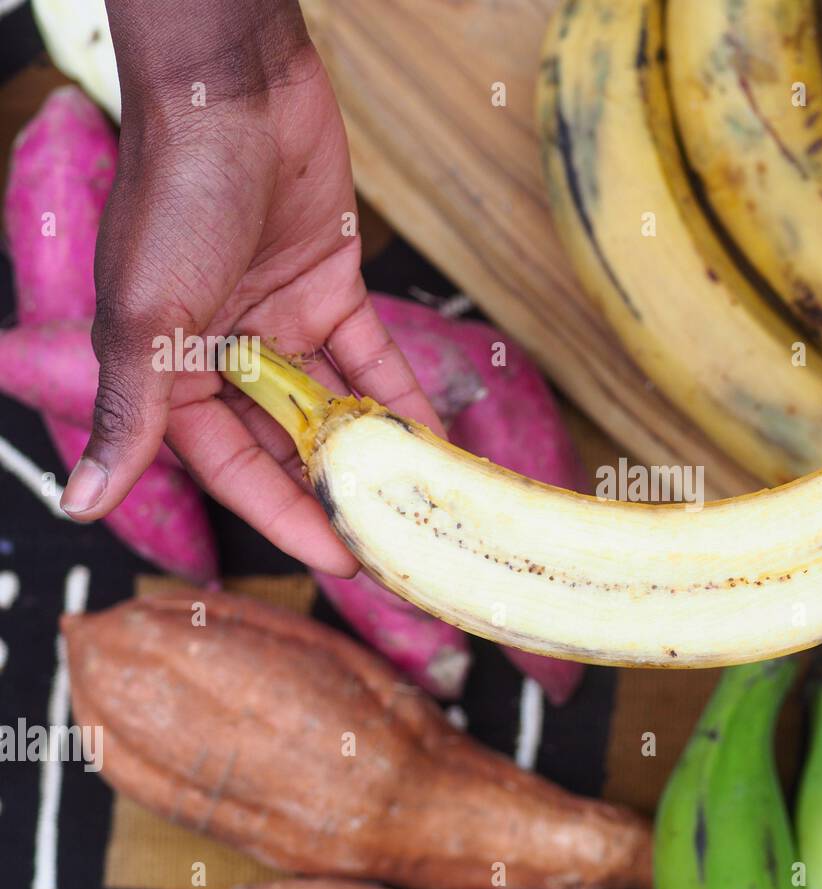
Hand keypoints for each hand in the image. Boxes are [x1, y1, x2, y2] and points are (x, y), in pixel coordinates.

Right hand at [61, 1, 439, 576]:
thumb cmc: (173, 197)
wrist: (235, 92)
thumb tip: (81, 502)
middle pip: (290, 448)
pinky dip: (403, 399)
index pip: (233, 469)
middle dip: (340, 498)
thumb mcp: (147, 318)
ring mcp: (283, 326)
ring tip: (427, 505)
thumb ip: (132, 412)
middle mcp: (227, 358)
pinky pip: (373, 361)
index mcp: (170, 372)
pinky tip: (437, 442)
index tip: (340, 560)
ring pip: (337, 411)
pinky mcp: (333, 291)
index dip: (285, 518)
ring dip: (379, 456)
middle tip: (396, 547)